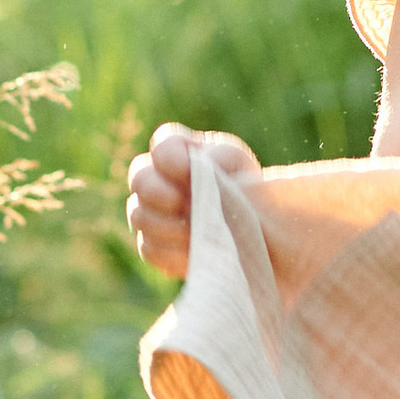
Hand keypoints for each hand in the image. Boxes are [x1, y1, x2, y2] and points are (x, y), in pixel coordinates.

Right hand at [123, 121, 257, 277]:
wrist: (261, 237)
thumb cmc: (252, 191)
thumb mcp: (242, 166)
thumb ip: (218, 158)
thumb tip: (195, 170)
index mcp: (183, 151)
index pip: (162, 145)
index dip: (169, 160)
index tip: (190, 173)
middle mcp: (160, 179)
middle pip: (139, 178)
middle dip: (159, 193)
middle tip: (185, 206)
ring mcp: (153, 213)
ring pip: (138, 215)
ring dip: (168, 226)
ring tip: (197, 233)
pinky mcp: (156, 246)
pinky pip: (149, 248)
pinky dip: (170, 253)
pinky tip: (194, 253)